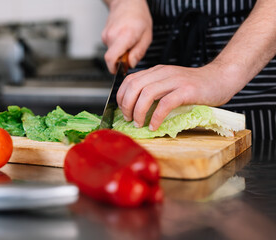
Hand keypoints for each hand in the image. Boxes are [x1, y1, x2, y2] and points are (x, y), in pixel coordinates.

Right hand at [102, 0, 151, 72]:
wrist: (127, 2)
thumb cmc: (138, 16)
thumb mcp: (146, 36)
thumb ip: (139, 52)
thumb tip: (131, 64)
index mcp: (124, 36)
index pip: (111, 59)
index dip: (114, 69)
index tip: (120, 70)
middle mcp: (112, 36)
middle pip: (112, 58)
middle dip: (121, 60)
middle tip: (131, 52)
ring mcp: (106, 35)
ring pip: (111, 53)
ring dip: (120, 52)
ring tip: (129, 42)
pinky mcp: (104, 35)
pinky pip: (110, 47)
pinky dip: (117, 47)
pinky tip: (124, 38)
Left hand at [116, 62, 244, 129]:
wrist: (221, 78)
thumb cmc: (196, 86)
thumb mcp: (170, 83)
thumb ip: (155, 90)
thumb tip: (136, 108)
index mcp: (157, 71)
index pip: (130, 80)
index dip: (122, 96)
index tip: (123, 110)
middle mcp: (163, 73)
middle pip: (134, 86)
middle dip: (127, 105)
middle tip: (128, 119)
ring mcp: (175, 80)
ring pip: (147, 94)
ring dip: (139, 112)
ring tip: (139, 124)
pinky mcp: (187, 90)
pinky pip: (165, 103)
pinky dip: (156, 117)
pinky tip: (154, 126)